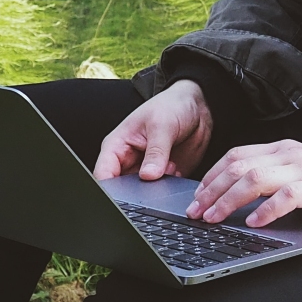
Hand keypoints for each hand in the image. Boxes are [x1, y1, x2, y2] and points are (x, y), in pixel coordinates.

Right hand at [93, 80, 215, 181]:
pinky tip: (175, 177)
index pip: (103, 173)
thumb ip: (156, 151)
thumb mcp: (162, 124)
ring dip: (152, 192)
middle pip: (120, 188)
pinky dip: (167, 191)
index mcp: (118, 145)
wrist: (198, 107)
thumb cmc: (172, 106)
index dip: (108, 188)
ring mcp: (146, 170)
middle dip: (132, 193)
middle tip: (148, 188)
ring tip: (166, 175)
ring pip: (141, 193)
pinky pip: (161, 192)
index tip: (121, 195)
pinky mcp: (164, 177)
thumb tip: (148, 175)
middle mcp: (129, 161)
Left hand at [187, 139, 301, 227]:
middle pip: (241, 166)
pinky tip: (256, 222)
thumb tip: (236, 192)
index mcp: (282, 148)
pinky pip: (288, 196)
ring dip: (231, 200)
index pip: (237, 155)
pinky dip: (268, 210)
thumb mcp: (299, 170)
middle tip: (197, 212)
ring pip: (257, 179)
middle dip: (213, 190)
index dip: (212, 175)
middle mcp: (291, 154)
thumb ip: (272, 175)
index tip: (197, 196)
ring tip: (216, 217)